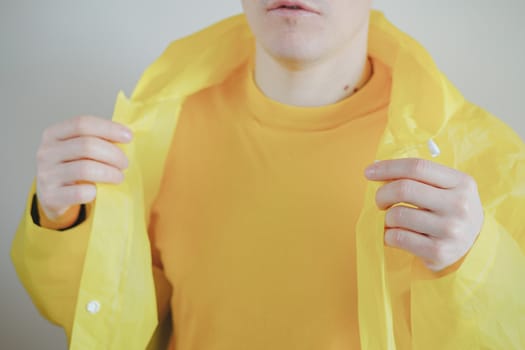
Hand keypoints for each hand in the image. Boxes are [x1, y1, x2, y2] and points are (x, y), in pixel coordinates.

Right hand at [36, 115, 131, 220]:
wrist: (50, 196)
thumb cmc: (71, 167)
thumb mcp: (77, 149)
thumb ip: (96, 139)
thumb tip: (125, 136)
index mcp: (53, 134)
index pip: (82, 123)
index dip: (109, 128)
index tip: (129, 137)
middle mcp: (46, 152)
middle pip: (87, 146)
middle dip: (113, 154)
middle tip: (125, 163)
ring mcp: (46, 174)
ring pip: (85, 169)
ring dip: (109, 173)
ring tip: (119, 177)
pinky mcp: (50, 196)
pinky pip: (80, 192)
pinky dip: (95, 191)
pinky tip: (99, 191)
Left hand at [364, 158, 483, 271]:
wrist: (473, 247)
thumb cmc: (448, 211)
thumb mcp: (446, 188)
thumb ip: (418, 177)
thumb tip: (376, 168)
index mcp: (461, 182)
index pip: (417, 167)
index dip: (388, 167)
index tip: (369, 172)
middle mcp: (459, 205)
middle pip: (404, 189)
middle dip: (382, 194)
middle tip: (380, 201)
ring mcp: (450, 230)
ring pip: (397, 215)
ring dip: (386, 218)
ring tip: (393, 221)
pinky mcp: (439, 252)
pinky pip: (397, 237)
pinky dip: (387, 235)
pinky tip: (394, 235)